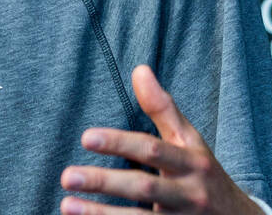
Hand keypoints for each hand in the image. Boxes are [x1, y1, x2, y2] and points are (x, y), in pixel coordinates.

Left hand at [59, 65, 260, 213]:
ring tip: (67, 204)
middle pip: (145, 188)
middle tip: (66, 176)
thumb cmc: (205, 173)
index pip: (152, 150)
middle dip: (105, 182)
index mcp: (191, 163)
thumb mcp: (190, 140)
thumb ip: (163, 108)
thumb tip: (139, 70)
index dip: (120, 143)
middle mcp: (189, 194)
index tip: (86, 137)